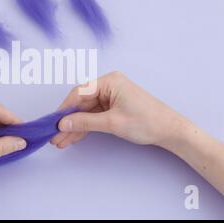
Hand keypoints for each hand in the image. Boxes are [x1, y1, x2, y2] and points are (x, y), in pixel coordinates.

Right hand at [51, 71, 185, 148]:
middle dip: (68, 121)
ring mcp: (111, 97)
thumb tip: (63, 124)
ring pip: (86, 112)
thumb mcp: (112, 123)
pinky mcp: (114, 107)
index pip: (79, 93)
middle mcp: (108, 86)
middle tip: (54, 136)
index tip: (53, 123)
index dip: (64, 109)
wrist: (170, 130)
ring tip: (61, 141)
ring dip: (75, 127)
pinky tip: (73, 138)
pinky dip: (85, 127)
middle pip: (81, 103)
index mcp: (109, 81)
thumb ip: (85, 122)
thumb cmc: (146, 121)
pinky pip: (94, 116)